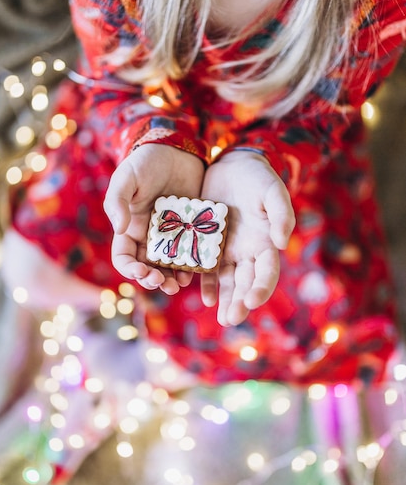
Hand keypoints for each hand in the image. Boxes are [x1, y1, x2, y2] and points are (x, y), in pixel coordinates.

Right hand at [103, 144, 204, 293]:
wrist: (177, 149)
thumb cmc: (146, 161)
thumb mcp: (126, 177)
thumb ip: (117, 201)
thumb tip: (119, 229)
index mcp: (131, 228)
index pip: (124, 258)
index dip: (130, 270)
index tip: (142, 272)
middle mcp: (151, 237)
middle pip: (148, 268)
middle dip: (153, 280)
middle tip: (164, 283)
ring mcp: (174, 235)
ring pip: (171, 266)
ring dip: (173, 279)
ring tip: (180, 284)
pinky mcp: (194, 229)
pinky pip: (194, 252)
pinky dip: (195, 264)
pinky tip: (199, 269)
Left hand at [200, 151, 294, 325]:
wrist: (234, 164)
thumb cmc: (258, 178)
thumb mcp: (272, 192)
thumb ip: (281, 215)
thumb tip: (282, 243)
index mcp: (265, 243)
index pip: (267, 272)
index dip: (261, 288)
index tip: (252, 301)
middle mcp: (247, 252)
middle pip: (245, 283)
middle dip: (240, 302)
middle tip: (231, 319)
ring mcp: (227, 249)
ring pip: (226, 281)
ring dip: (224, 299)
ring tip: (220, 316)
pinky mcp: (208, 243)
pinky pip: (205, 267)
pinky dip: (205, 282)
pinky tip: (203, 295)